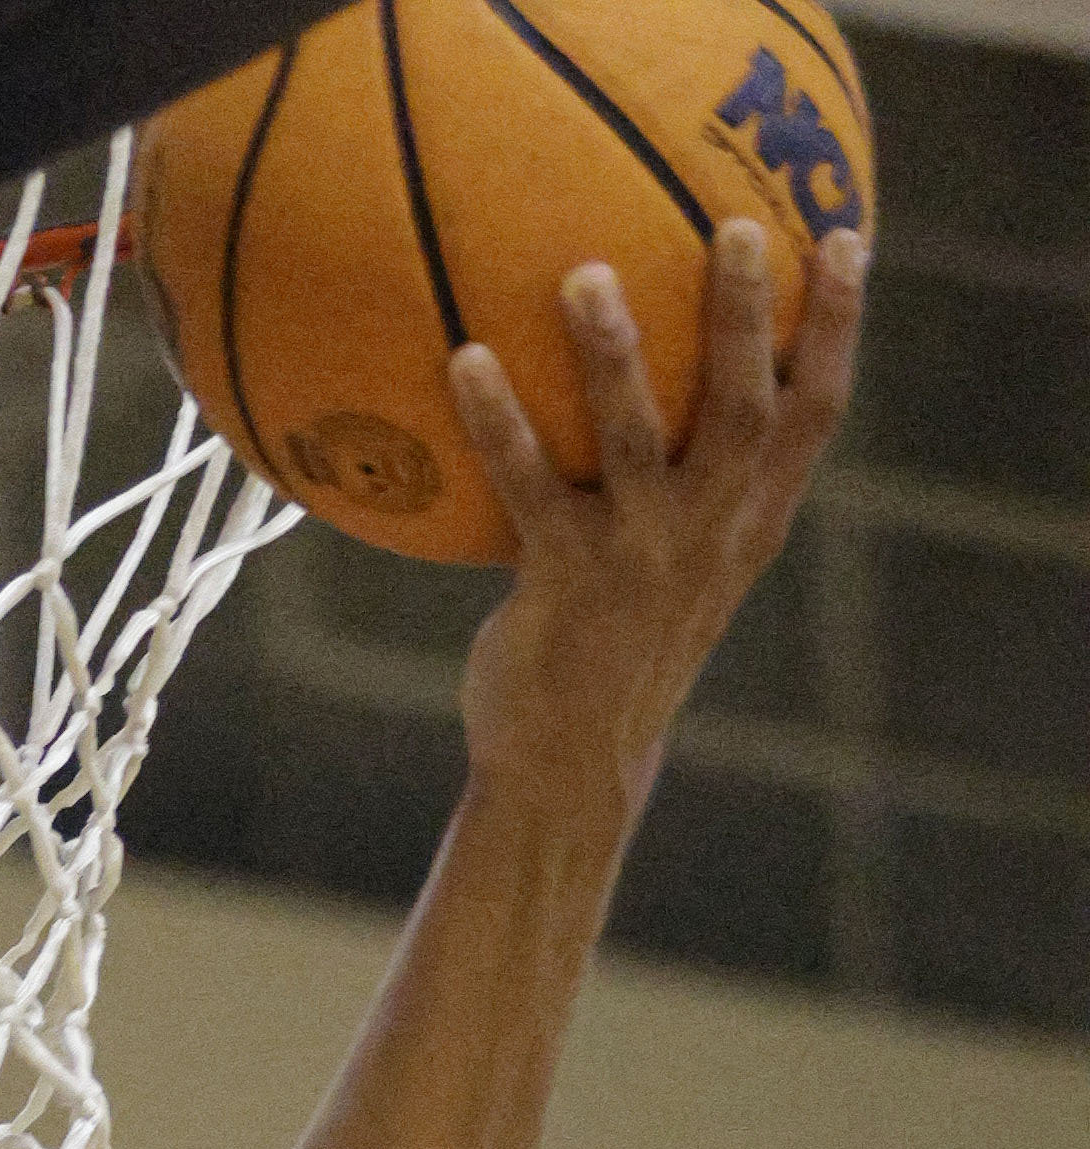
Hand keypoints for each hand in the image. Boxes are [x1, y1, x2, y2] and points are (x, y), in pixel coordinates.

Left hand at [454, 217, 864, 817]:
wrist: (571, 763)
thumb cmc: (624, 642)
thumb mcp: (687, 560)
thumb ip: (701, 474)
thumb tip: (677, 368)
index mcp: (749, 521)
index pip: (816, 412)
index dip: (839, 326)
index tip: (844, 238)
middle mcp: (705, 533)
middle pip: (741, 409)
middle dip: (743, 317)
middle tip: (735, 226)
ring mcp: (635, 557)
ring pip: (634, 440)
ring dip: (612, 354)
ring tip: (585, 275)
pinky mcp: (561, 582)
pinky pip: (527, 486)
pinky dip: (497, 422)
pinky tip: (465, 358)